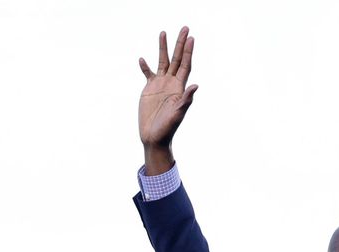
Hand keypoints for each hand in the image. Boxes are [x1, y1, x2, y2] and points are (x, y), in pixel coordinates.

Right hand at [138, 27, 196, 174]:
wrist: (154, 137)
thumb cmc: (168, 128)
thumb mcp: (178, 114)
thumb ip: (186, 100)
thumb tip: (195, 86)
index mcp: (179, 87)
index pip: (185, 65)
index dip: (188, 52)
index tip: (191, 38)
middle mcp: (171, 83)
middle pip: (176, 59)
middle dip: (180, 44)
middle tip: (185, 28)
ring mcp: (160, 85)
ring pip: (162, 62)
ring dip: (163, 48)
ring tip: (163, 33)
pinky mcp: (149, 90)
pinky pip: (147, 74)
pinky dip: (145, 66)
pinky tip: (142, 59)